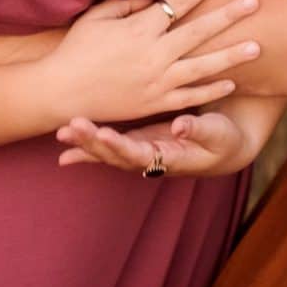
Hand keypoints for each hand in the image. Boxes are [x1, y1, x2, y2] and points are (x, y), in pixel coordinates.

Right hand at [41, 0, 260, 124]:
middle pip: (200, 30)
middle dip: (229, 15)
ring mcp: (157, 81)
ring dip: (231, 56)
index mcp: (140, 28)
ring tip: (256, 47)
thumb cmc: (76, 50)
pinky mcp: (155, 103)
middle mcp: (154, 54)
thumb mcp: (97, 17)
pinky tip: (232, 83)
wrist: (61, 92)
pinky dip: (211, 91)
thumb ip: (127, 3)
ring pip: (203, 66)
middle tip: (256, 2)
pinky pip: (190, 96)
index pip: (180, 0)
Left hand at [54, 109, 256, 179]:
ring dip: (84, 143)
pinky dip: (86, 150)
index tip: (104, 134)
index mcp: (169, 158)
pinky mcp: (136, 143)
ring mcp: (140, 152)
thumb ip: (199, 129)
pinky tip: (64, 150)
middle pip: (116, 155)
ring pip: (108, 152)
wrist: (225, 148)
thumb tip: (180, 126)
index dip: (122, 146)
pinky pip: (108, 148)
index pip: (141, 155)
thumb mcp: (218, 133)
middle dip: (93, 143)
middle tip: (71, 127)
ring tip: (61, 132)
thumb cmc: (224, 138)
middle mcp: (150, 160)